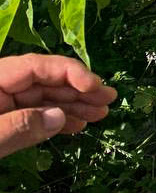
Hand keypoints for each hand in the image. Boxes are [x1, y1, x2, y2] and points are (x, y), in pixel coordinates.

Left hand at [0, 53, 116, 159]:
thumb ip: (19, 125)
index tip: (94, 86)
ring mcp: (3, 105)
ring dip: (74, 106)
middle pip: (44, 82)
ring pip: (44, 99)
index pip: (35, 66)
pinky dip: (58, 120)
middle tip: (108, 99)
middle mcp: (1, 87)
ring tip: (100, 113)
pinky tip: (78, 123)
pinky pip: (35, 116)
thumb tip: (59, 116)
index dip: (69, 72)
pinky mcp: (5, 122)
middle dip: (78, 90)